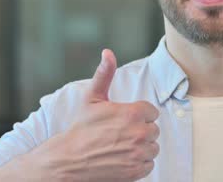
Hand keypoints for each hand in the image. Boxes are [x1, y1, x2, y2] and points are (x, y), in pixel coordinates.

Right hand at [35, 49, 159, 181]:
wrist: (69, 159)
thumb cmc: (81, 128)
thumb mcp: (92, 98)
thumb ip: (105, 74)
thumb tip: (108, 52)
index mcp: (133, 113)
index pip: (152, 112)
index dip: (139, 115)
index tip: (125, 120)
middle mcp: (139, 133)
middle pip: (154, 130)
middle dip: (141, 130)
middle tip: (121, 133)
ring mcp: (138, 153)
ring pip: (153, 147)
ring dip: (142, 147)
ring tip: (122, 146)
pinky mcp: (136, 171)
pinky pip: (149, 165)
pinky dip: (139, 163)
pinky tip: (124, 158)